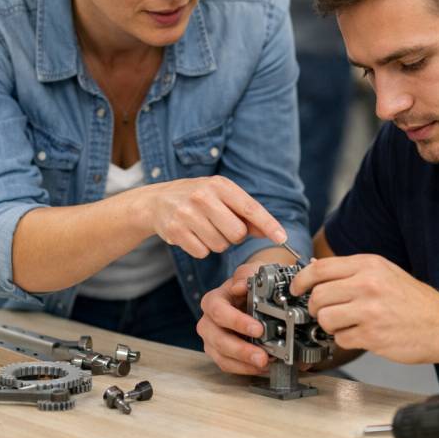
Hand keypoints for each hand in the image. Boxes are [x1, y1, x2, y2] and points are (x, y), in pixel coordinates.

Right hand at [135, 176, 286, 258]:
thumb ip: (246, 213)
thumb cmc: (197, 198)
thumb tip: (270, 231)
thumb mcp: (221, 196)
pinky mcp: (175, 231)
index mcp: (219, 185)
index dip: (268, 224)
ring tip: (204, 228)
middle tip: (221, 226)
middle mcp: (202, 196)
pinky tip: (192, 235)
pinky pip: (202, 252)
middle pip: (237, 233)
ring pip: (220, 245)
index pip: (250, 208)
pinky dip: (201, 248)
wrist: (156, 201)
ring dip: (217, 242)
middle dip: (234, 235)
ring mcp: (187, 214)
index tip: (282, 238)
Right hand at [197, 261, 271, 374]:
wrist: (253, 295)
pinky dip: (244, 368)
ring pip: (221, 355)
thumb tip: (238, 286)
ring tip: (264, 364)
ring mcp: (212, 339)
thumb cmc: (250, 285)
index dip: (237, 321)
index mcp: (213, 300)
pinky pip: (227, 365)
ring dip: (243, 363)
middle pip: (217, 338)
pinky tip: (261, 367)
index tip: (258, 329)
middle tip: (262, 355)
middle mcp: (208, 321)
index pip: (218, 311)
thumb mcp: (251, 272)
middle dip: (241, 349)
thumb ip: (246, 275)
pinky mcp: (219, 353)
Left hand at [290, 254, 438, 364]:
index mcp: (368, 265)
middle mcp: (367, 284)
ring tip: (345, 324)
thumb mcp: (384, 273)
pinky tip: (361, 335)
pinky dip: (346, 340)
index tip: (295, 289)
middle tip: (324, 312)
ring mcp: (369, 310)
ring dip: (329, 325)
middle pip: (318, 295)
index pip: (320, 268)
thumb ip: (351, 271)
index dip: (301, 281)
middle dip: (315, 308)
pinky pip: (341, 338)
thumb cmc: (415, 301)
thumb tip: (316, 270)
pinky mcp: (372, 335)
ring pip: (325, 318)